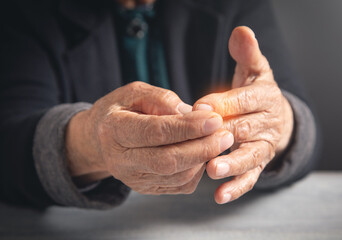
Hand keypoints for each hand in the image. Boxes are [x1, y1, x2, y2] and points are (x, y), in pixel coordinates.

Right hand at [66, 81, 233, 194]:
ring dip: (204, 159)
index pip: (155, 132)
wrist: (101, 139)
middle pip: (168, 160)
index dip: (188, 127)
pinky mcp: (149, 189)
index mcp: (114, 130)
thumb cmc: (122, 110)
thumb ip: (161, 99)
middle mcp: (121, 160)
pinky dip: (198, 170)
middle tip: (226, 134)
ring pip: (178, 177)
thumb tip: (190, 113)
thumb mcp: (134, 92)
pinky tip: (204, 153)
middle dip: (202, 148)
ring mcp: (135, 179)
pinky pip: (181, 185)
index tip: (215, 118)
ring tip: (220, 141)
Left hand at [193, 27, 293, 203]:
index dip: (224, 103)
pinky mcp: (259, 165)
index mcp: (264, 98)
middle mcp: (267, 124)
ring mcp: (264, 147)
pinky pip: (251, 178)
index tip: (200, 106)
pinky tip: (219, 196)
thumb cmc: (257, 93)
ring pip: (250, 156)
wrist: (276, 117)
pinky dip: (236, 187)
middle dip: (223, 134)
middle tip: (204, 139)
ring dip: (232, 164)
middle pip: (245, 128)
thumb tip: (241, 31)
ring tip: (213, 170)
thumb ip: (247, 53)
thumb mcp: (255, 70)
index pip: (244, 100)